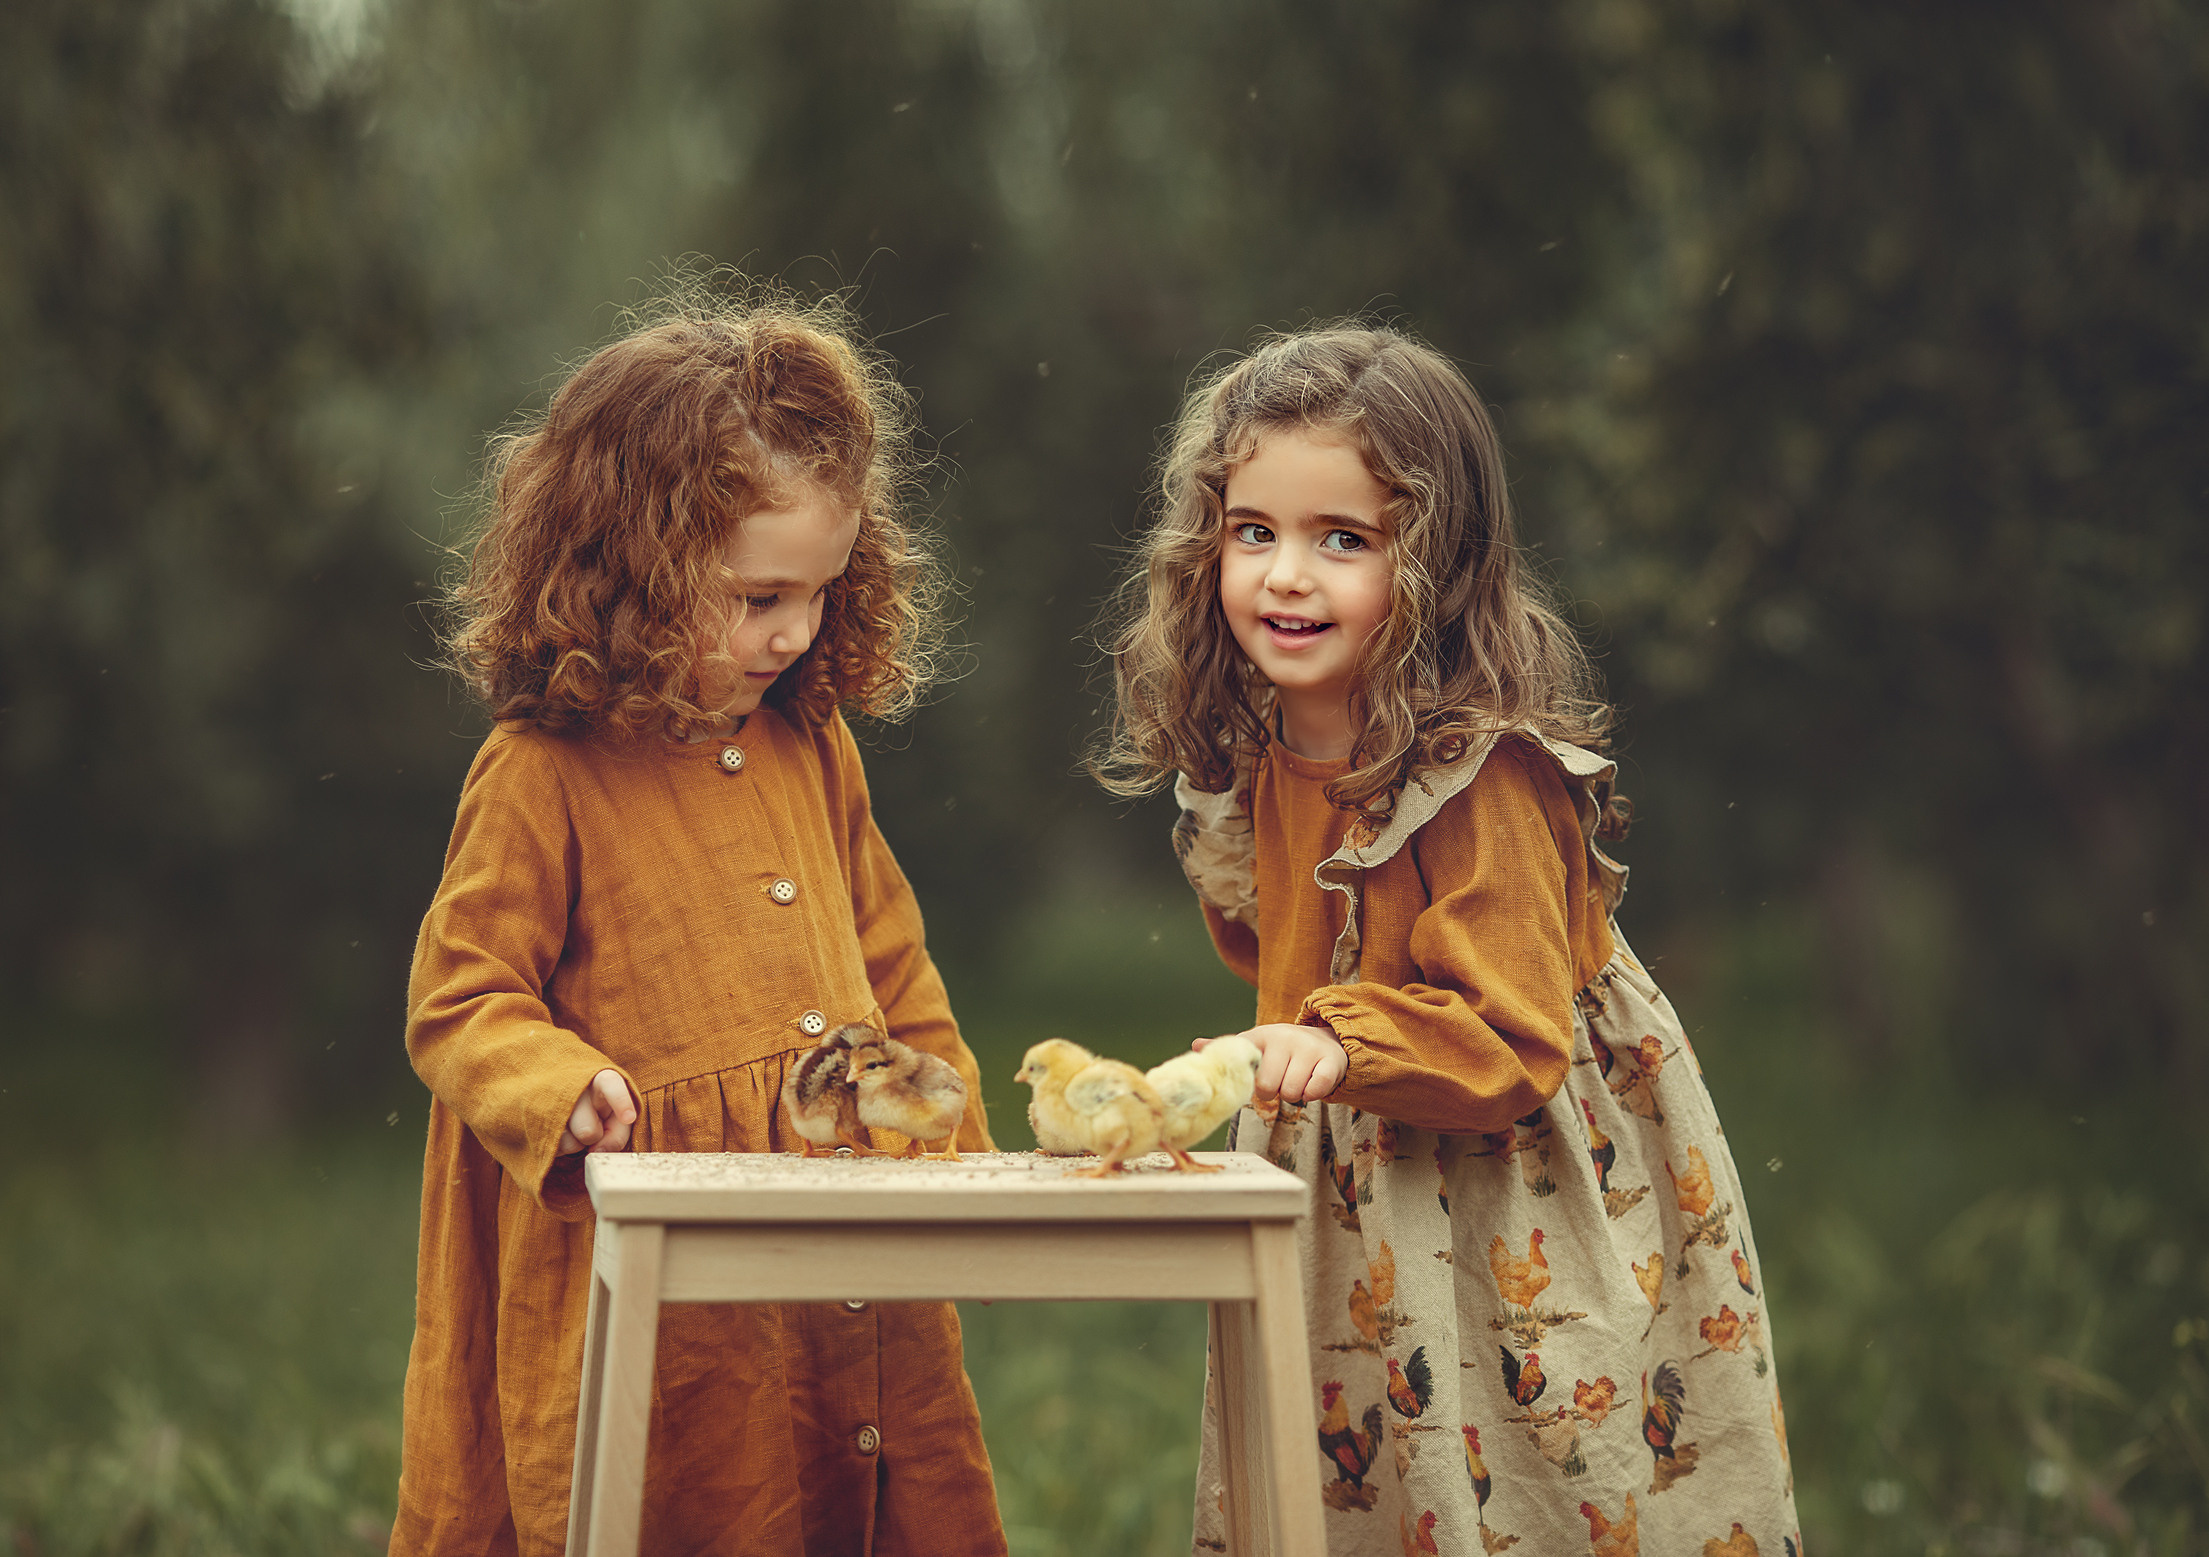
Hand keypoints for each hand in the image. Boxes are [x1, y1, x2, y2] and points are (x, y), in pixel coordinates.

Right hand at [557, 1068, 637, 1155]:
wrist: (562, 1095)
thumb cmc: (598, 1106)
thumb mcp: (615, 1114)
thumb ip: (618, 1133)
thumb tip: (599, 1151)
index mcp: (600, 1080)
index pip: (609, 1084)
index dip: (620, 1101)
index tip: (628, 1118)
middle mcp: (574, 1088)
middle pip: (588, 1131)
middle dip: (594, 1137)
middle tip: (594, 1125)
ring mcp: (553, 1103)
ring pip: (570, 1143)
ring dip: (577, 1143)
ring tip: (576, 1125)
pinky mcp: (539, 1119)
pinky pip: (555, 1147)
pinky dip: (563, 1146)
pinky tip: (563, 1130)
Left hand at [1194, 1021, 1345, 1105]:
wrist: (1325, 1040)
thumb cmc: (1281, 1051)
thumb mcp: (1255, 1046)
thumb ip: (1229, 1050)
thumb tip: (1195, 1046)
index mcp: (1261, 1035)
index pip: (1243, 1064)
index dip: (1248, 1081)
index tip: (1254, 1078)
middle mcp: (1284, 1038)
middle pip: (1267, 1087)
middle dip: (1272, 1092)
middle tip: (1278, 1081)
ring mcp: (1308, 1048)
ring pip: (1290, 1092)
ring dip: (1292, 1095)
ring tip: (1295, 1081)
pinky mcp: (1330, 1061)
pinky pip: (1315, 1091)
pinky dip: (1311, 1095)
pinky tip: (1310, 1085)